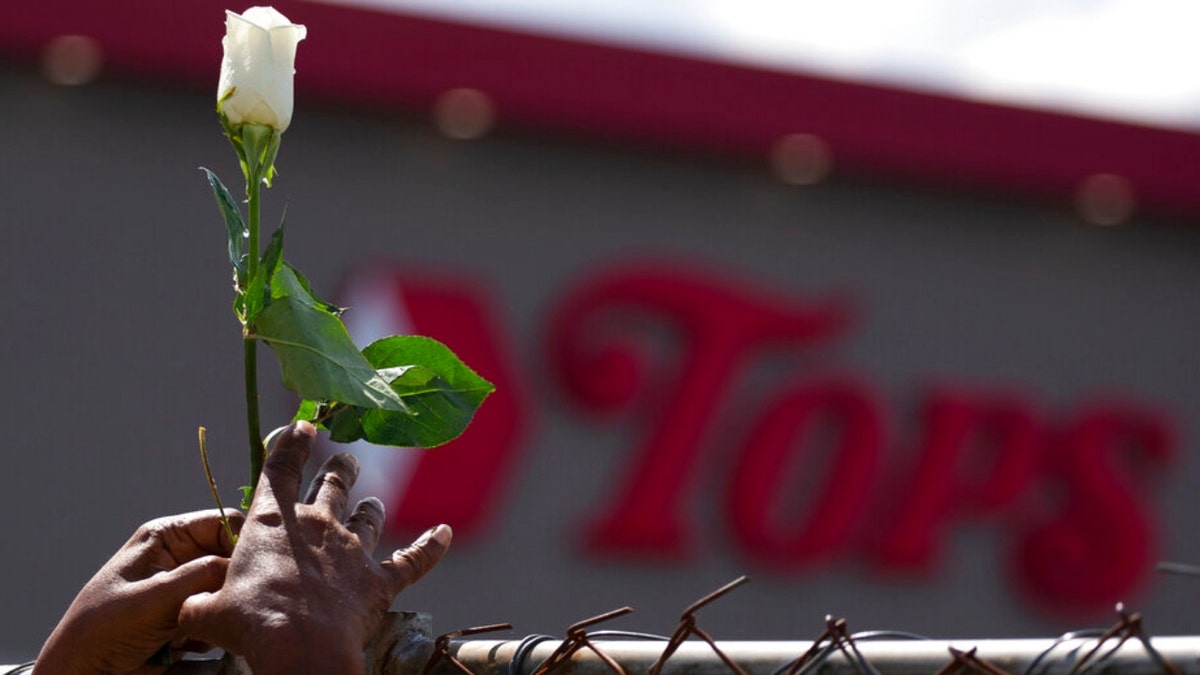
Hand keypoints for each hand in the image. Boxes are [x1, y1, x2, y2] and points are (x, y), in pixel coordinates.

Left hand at [33, 509, 243, 674]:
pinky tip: (187, 644)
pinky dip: (212, 633)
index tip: (250, 570)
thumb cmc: (101, 630)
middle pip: (230, 559)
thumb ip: (202, 575)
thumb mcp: (153, 596)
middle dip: (229, 585)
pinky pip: (218, 618)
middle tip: (221, 606)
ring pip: (227, 592)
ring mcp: (185, 590)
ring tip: (191, 631)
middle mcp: (180, 558)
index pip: (224, 523)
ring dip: (218, 613)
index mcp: (167, 537)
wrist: (82, 674)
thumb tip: (244, 569)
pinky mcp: (188, 618)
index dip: (242, 543)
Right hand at [178, 421, 451, 674]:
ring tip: (374, 503)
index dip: (290, 444)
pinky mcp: (381, 581)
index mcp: (274, 522)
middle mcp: (319, 525)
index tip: (302, 425)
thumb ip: (199, 600)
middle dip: (339, 468)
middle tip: (346, 459)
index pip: (280, 469)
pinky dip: (432, 546)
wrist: (302, 649)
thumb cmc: (250, 624)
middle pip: (333, 485)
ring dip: (372, 510)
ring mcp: (354, 552)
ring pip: (369, 519)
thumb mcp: (206, 611)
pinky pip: (415, 560)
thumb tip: (189, 605)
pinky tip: (445, 534)